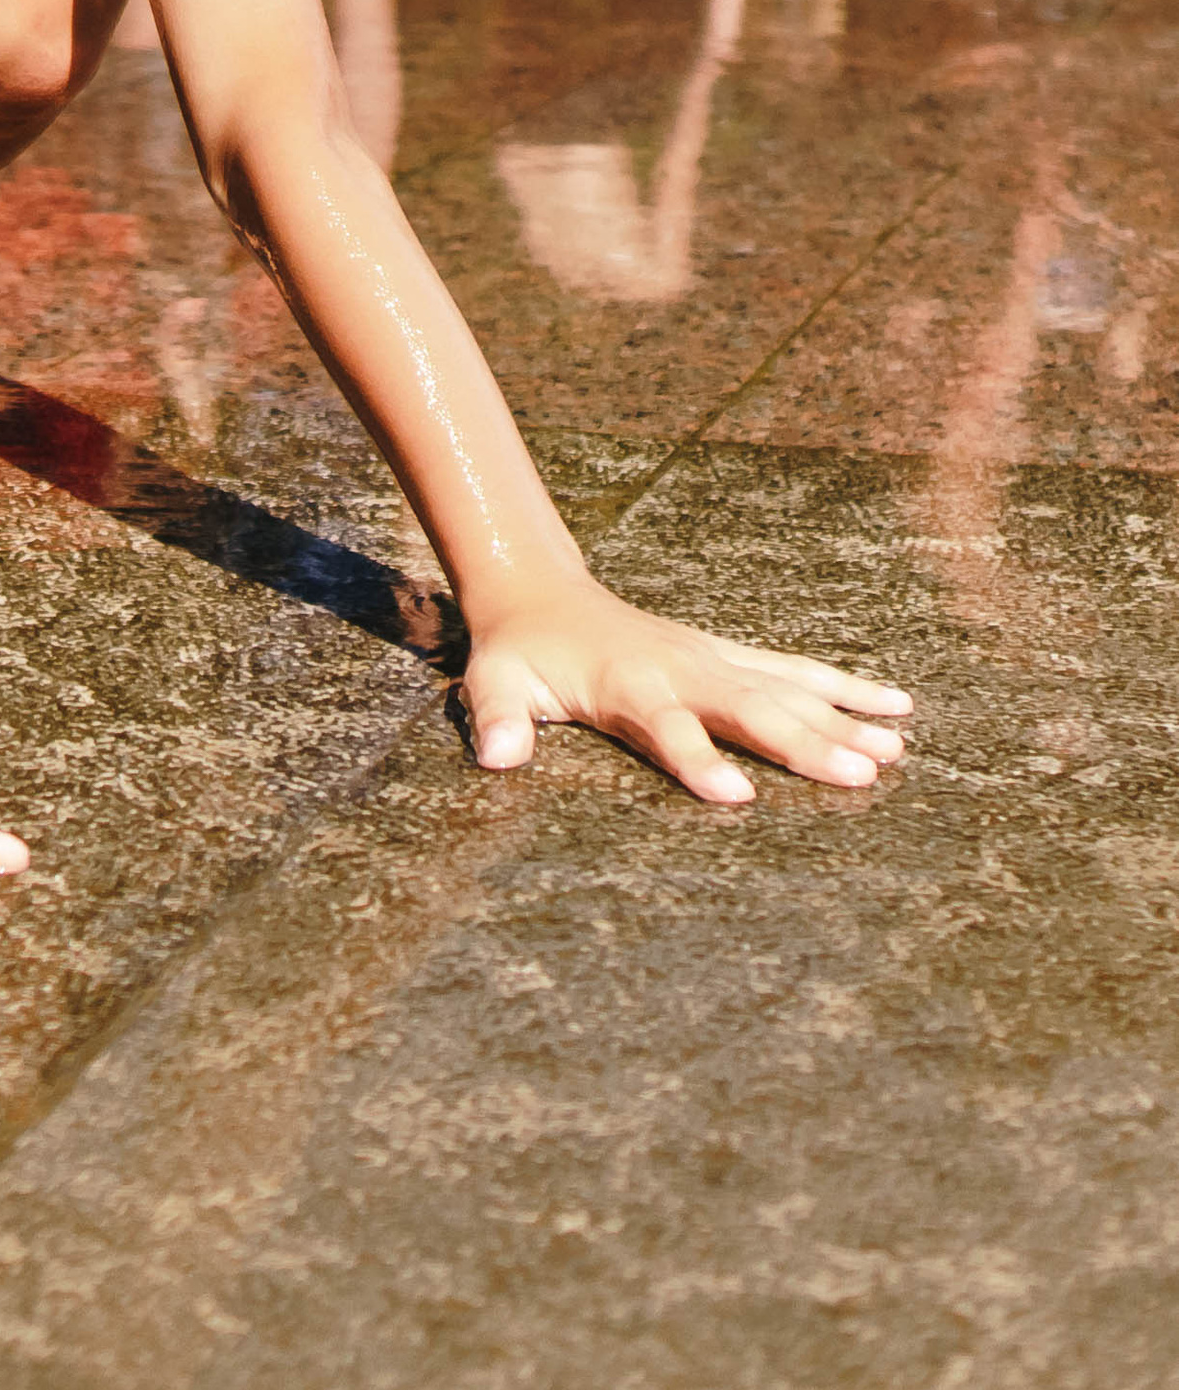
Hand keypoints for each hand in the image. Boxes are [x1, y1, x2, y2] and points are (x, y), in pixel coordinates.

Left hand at [463, 575, 909, 804]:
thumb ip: (495, 721)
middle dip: (805, 743)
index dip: (700, 762)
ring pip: (786, 689)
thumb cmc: (518, 652)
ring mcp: (710, 658)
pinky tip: (896, 707)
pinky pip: (794, 670)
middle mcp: (680, 669)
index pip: (668, 730)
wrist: (541, 591)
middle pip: (750, 710)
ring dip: (840, 720)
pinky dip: (844, 686)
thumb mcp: (492, 684)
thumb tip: (496, 759)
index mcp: (627, 688)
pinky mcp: (727, 655)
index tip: (740, 798)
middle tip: (863, 777)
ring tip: (895, 754)